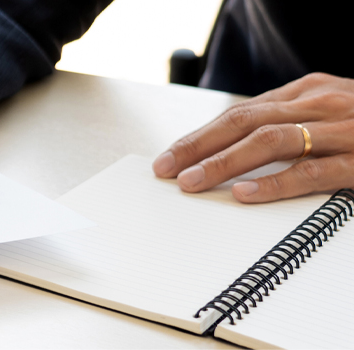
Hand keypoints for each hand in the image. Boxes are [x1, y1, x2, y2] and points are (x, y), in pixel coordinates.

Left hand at [153, 73, 353, 202]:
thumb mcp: (334, 111)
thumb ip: (294, 122)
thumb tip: (237, 151)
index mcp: (312, 91)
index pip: (242, 111)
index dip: (201, 134)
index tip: (170, 155)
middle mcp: (323, 104)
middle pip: (245, 121)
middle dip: (198, 146)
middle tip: (166, 168)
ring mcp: (344, 130)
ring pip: (271, 141)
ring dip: (224, 163)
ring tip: (192, 182)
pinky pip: (312, 171)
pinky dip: (275, 184)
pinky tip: (245, 194)